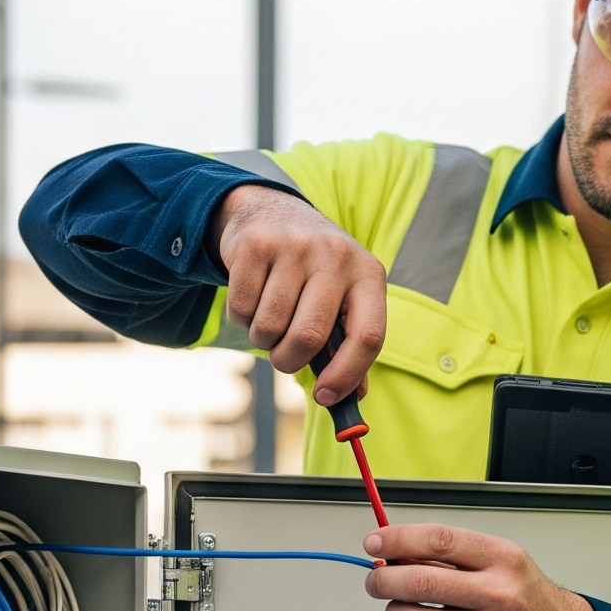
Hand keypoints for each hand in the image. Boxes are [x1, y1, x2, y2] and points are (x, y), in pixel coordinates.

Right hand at [208, 184, 386, 406]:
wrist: (272, 212)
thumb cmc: (315, 271)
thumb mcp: (344, 297)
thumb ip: (349, 345)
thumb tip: (351, 398)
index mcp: (369, 275)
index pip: (368, 337)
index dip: (347, 375)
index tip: (325, 398)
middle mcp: (337, 256)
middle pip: (309, 337)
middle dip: (289, 361)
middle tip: (284, 358)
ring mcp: (296, 246)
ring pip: (270, 327)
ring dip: (263, 339)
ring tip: (270, 319)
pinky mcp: (255, 245)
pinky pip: (241, 309)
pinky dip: (242, 318)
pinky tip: (253, 296)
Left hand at [364, 523, 599, 610]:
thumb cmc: (523, 596)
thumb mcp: (499, 561)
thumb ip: (451, 555)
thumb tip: (394, 552)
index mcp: (504, 559)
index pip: (439, 541)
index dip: (398, 540)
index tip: (375, 543)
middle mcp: (501, 595)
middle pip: (421, 582)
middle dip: (384, 579)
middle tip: (376, 580)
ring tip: (398, 609)